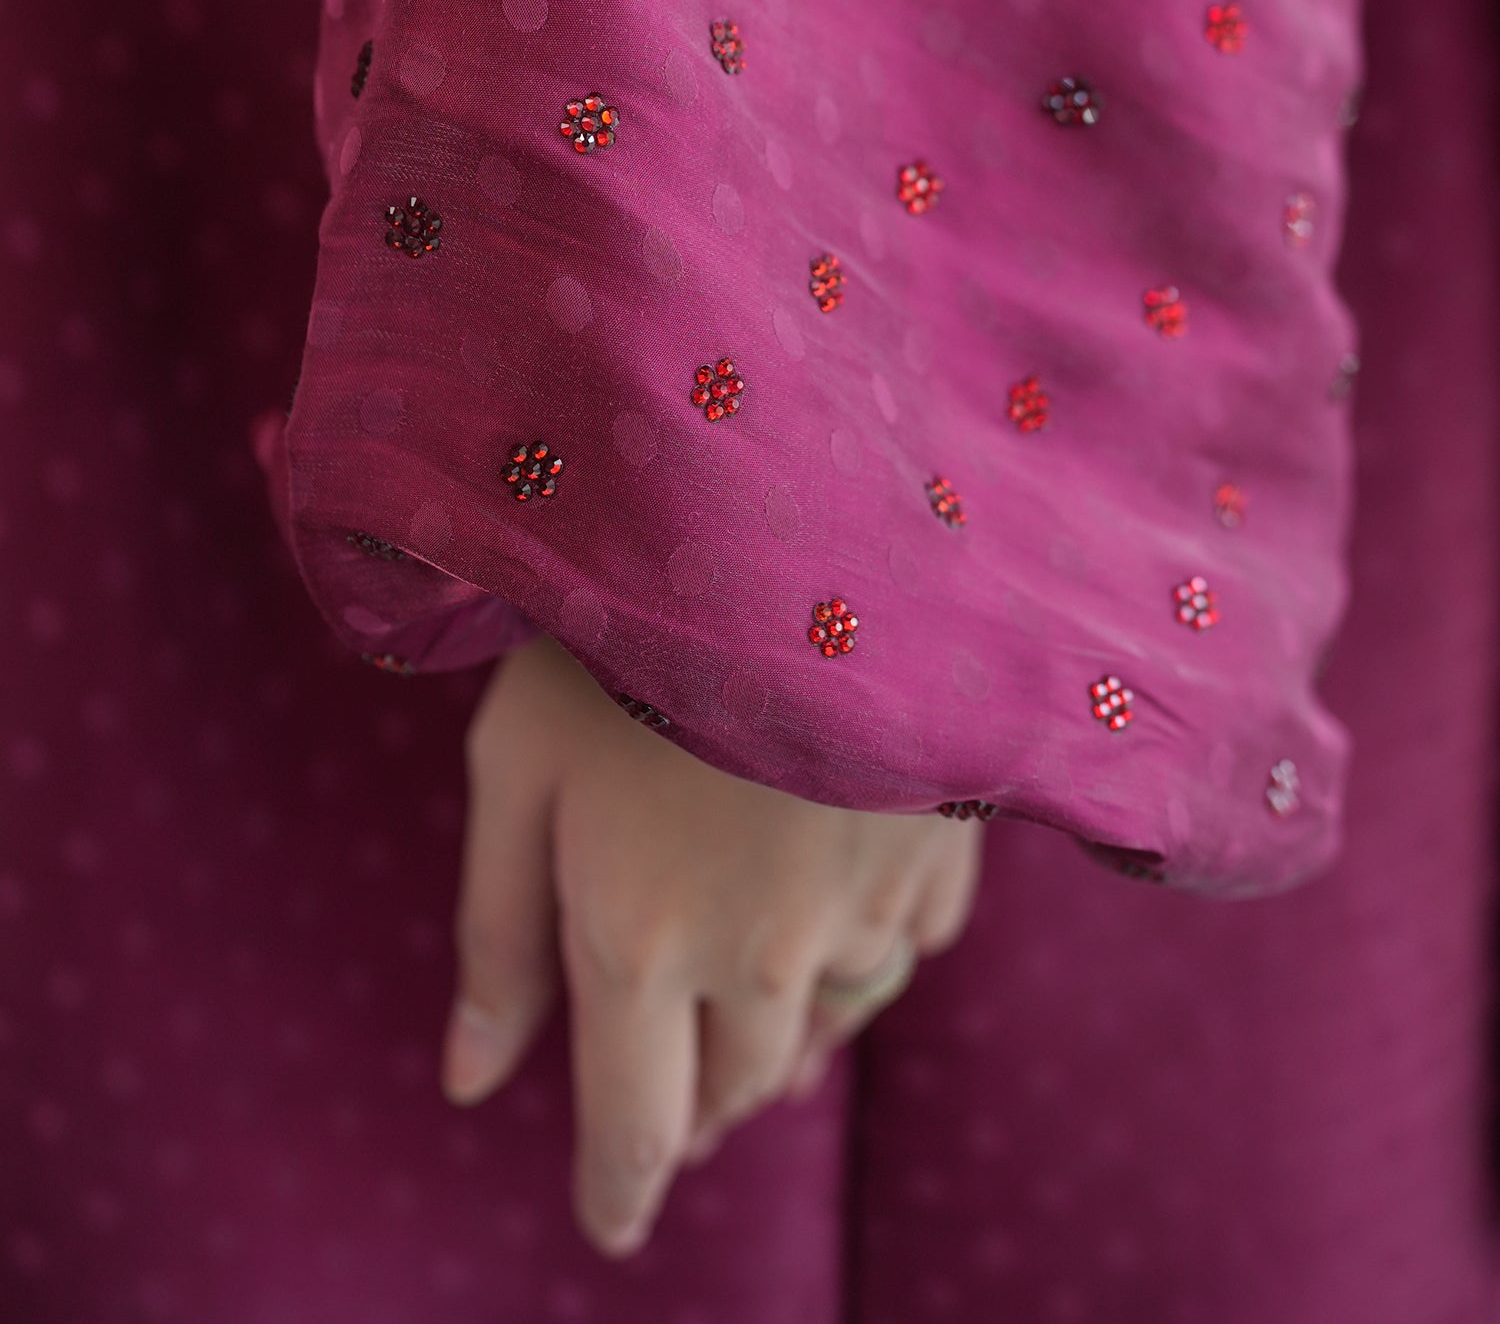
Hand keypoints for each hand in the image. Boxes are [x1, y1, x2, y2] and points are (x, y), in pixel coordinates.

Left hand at [439, 634, 982, 1254]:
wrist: (800, 521)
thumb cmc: (622, 628)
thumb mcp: (513, 763)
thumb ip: (495, 933)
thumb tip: (471, 1083)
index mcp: (639, 943)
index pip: (632, 1129)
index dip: (617, 1191)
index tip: (611, 1227)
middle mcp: (760, 955)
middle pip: (732, 1093)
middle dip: (692, 1106)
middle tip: (665, 1090)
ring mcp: (863, 907)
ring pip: (823, 1034)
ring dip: (776, 1045)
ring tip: (747, 1020)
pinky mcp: (941, 854)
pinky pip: (900, 953)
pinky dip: (859, 961)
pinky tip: (835, 920)